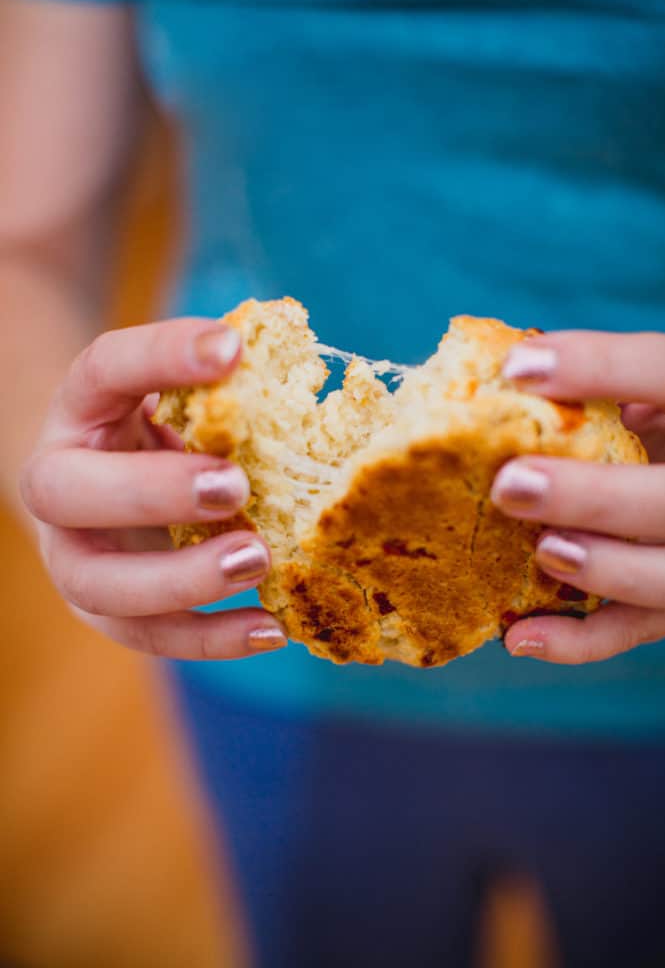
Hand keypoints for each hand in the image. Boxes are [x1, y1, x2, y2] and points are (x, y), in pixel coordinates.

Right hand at [20, 319, 286, 658]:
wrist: (108, 480)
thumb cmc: (161, 429)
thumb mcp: (178, 395)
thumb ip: (216, 386)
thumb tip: (286, 370)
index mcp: (79, 409)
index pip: (102, 369)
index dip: (160, 355)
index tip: (233, 348)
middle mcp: (56, 484)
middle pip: (66, 492)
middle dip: (151, 493)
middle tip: (233, 486)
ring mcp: (72, 554)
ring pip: (98, 585)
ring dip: (181, 580)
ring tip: (258, 561)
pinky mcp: (105, 611)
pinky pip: (147, 636)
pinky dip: (210, 639)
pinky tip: (272, 628)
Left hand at [490, 330, 664, 663]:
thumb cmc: (658, 416)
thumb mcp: (646, 387)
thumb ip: (597, 384)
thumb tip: (493, 379)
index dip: (600, 367)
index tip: (516, 368)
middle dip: (593, 496)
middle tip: (511, 485)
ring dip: (604, 570)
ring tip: (541, 552)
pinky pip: (639, 629)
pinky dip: (579, 641)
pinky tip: (517, 637)